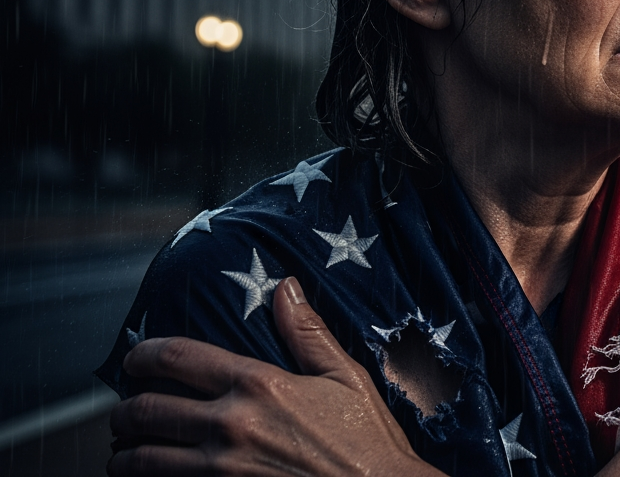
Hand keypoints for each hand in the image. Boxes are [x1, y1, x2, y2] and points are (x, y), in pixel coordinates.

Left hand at [107, 277, 441, 476]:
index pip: (176, 358)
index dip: (142, 355)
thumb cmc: (367, 441)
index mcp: (259, 385)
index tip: (135, 360)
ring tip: (125, 451)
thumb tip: (285, 288)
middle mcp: (232, 425)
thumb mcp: (346, 377)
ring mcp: (222, 470)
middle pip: (145, 411)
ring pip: (142, 459)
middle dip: (123, 411)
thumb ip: (308, 332)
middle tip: (124, 413)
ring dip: (123, 454)